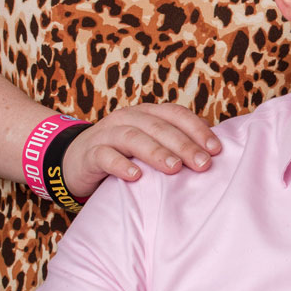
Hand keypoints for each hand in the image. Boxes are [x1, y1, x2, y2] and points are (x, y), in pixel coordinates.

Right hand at [61, 103, 221, 199]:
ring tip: (174, 168)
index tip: (216, 150)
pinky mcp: (90, 153)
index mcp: (147, 113)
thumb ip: (173, 146)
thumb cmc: (122, 155)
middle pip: (158, 126)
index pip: (175, 114)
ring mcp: (107, 133)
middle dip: (183, 144)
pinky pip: (105, 156)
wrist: (74, 159)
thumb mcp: (148, 145)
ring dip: (156, 152)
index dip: (197, 129)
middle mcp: (128, 118)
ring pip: (133, 137)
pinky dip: (121, 165)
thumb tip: (213, 156)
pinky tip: (135, 177)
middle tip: (203, 164)